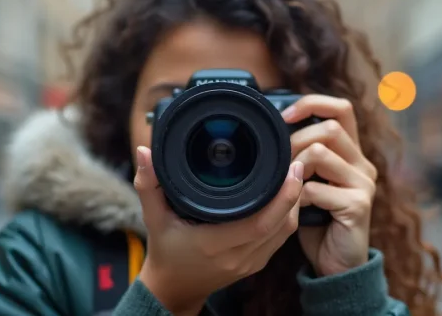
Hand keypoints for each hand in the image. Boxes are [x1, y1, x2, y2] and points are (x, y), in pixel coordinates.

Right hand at [133, 146, 303, 314]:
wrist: (173, 288)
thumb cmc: (165, 251)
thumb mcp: (153, 218)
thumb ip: (148, 185)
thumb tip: (144, 152)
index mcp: (214, 244)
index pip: (260, 221)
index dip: (282, 196)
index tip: (289, 168)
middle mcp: (237, 256)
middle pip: (280, 225)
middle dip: (294, 193)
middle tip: (296, 162)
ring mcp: (250, 263)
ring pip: (285, 232)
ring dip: (294, 204)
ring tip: (294, 175)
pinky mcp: (256, 264)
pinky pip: (280, 239)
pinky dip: (287, 216)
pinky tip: (287, 197)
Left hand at [283, 95, 377, 276]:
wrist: (335, 265)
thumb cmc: (317, 222)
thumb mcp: (307, 183)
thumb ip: (301, 157)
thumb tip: (274, 132)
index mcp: (352, 153)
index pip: (342, 109)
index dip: (312, 104)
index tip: (285, 116)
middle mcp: (362, 164)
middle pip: (330, 128)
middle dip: (296, 140)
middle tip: (278, 160)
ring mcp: (363, 184)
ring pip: (321, 154)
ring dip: (295, 168)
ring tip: (287, 186)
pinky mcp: (359, 205)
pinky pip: (317, 188)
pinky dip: (299, 197)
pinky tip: (297, 209)